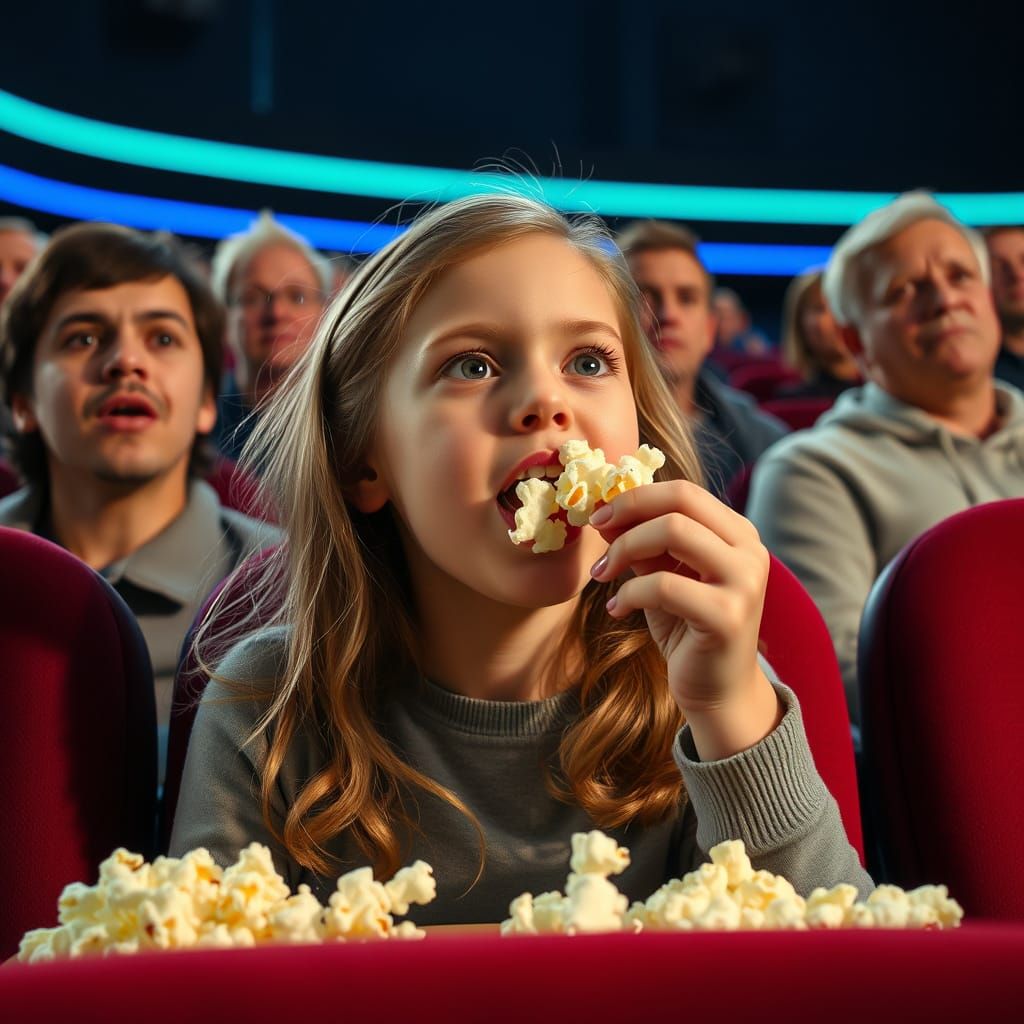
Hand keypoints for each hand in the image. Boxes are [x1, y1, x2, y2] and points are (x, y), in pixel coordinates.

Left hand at [589, 480, 780, 759]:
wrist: (718, 692)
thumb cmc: (688, 629)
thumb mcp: (663, 576)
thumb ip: (644, 544)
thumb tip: (606, 512)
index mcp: (738, 533)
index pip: (684, 492)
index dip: (636, 496)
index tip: (600, 514)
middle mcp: (750, 550)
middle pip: (679, 504)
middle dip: (627, 514)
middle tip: (596, 534)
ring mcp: (744, 582)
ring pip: (673, 533)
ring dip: (624, 549)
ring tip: (603, 575)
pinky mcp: (728, 616)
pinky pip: (663, 586)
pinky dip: (629, 593)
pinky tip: (617, 609)